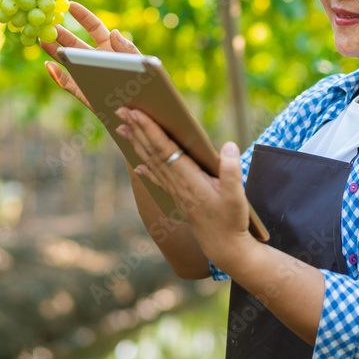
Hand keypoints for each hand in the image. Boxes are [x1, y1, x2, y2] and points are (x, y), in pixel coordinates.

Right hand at [40, 1, 140, 113]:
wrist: (144, 115)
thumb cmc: (147, 87)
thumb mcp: (141, 65)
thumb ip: (128, 50)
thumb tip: (114, 32)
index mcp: (111, 48)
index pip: (94, 27)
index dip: (82, 16)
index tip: (68, 4)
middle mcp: (97, 59)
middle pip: (74, 42)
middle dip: (60, 32)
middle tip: (46, 21)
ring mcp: (88, 75)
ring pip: (67, 61)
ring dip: (53, 50)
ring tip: (40, 39)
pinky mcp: (85, 94)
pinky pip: (68, 84)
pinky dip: (58, 76)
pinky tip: (49, 66)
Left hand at [114, 107, 255, 266]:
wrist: (226, 249)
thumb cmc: (232, 221)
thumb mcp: (238, 197)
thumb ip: (231, 171)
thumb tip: (228, 145)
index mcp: (189, 179)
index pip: (164, 149)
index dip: (150, 129)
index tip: (136, 112)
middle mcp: (177, 184)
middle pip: (152, 152)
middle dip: (137, 130)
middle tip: (121, 109)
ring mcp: (176, 192)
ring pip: (151, 162)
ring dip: (137, 144)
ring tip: (123, 128)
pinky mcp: (179, 199)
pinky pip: (158, 179)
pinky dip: (146, 170)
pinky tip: (137, 165)